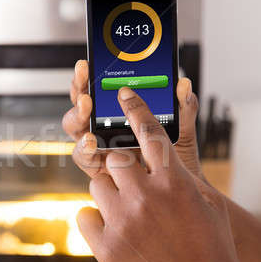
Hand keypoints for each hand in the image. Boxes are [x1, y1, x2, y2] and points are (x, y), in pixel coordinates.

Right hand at [62, 60, 202, 179]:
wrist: (183, 196)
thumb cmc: (178, 163)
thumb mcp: (182, 131)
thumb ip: (184, 109)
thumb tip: (183, 84)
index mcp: (119, 115)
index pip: (98, 90)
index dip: (87, 77)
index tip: (86, 65)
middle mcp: (104, 129)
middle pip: (81, 106)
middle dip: (78, 92)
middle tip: (85, 85)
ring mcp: (98, 149)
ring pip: (76, 129)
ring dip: (77, 116)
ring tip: (86, 107)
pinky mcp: (98, 171)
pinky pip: (84, 156)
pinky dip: (83, 147)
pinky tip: (90, 140)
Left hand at [77, 87, 244, 261]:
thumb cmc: (214, 250)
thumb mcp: (208, 204)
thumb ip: (180, 177)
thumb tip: (157, 161)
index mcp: (174, 180)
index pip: (149, 131)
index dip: (135, 108)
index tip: (122, 93)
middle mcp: (145, 195)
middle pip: (114, 158)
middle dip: (119, 167)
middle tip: (128, 182)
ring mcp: (123, 221)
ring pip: (96, 184)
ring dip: (108, 192)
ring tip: (125, 211)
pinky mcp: (106, 247)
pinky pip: (83, 215)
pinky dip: (94, 219)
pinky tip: (111, 231)